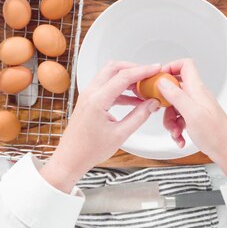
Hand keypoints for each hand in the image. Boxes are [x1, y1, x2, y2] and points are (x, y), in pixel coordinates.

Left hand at [41, 61, 160, 191]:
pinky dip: (121, 89)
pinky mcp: (89, 101)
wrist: (70, 159)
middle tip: (150, 74)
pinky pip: (107, 87)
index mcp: (98, 100)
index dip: (143, 70)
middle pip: (114, 68)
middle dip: (134, 68)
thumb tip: (153, 103)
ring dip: (127, 78)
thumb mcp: (120, 134)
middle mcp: (90, 93)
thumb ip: (139, 116)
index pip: (124, 76)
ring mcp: (88, 96)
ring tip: (144, 88)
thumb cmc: (89, 150)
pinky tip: (134, 99)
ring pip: (110, 75)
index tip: (156, 69)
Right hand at [158, 59, 226, 181]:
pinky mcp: (195, 119)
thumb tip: (162, 81)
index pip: (184, 65)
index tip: (158, 80)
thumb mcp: (192, 113)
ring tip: (175, 132)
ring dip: (170, 121)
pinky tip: (180, 138)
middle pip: (174, 90)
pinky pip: (179, 119)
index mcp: (197, 89)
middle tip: (162, 112)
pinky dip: (176, 129)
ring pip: (174, 107)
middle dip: (164, 103)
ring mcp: (196, 107)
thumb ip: (176, 95)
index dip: (170, 68)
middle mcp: (196, 96)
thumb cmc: (216, 134)